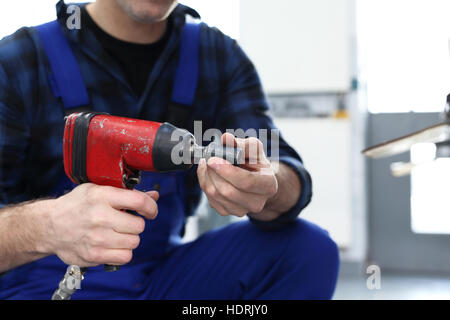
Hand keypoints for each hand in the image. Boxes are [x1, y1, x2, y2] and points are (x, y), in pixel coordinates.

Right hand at [43, 183, 158, 266]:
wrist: (49, 226)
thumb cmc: (76, 205)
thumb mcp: (99, 190)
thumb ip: (127, 193)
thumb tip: (153, 195)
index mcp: (102, 196)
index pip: (139, 201)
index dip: (151, 207)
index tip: (150, 210)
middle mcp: (100, 216)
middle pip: (139, 225)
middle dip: (135, 223)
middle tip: (125, 222)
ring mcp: (97, 238)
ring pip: (134, 241)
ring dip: (129, 238)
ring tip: (116, 233)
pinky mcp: (94, 255)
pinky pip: (125, 257)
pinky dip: (123, 252)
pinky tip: (114, 244)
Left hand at [197, 133, 277, 217]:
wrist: (255, 179)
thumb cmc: (255, 162)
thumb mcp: (253, 149)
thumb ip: (241, 143)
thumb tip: (227, 138)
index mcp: (268, 185)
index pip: (247, 182)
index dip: (228, 171)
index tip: (213, 160)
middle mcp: (257, 202)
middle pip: (229, 191)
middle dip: (214, 173)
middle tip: (208, 159)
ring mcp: (242, 210)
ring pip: (216, 197)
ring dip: (207, 178)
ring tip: (207, 163)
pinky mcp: (227, 212)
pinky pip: (210, 200)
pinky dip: (205, 184)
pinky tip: (207, 173)